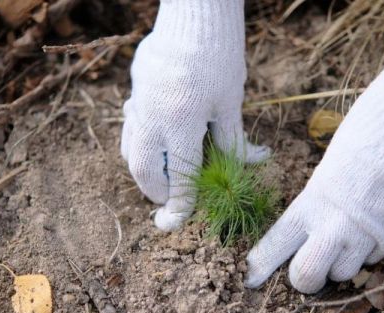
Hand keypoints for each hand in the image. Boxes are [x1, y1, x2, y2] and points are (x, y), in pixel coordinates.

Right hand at [121, 0, 269, 230]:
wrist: (195, 13)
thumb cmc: (220, 56)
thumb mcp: (230, 102)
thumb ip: (234, 139)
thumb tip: (253, 163)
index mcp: (180, 122)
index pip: (178, 177)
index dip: (180, 204)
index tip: (177, 221)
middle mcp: (152, 117)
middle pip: (142, 170)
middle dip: (156, 191)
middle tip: (173, 196)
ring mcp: (138, 102)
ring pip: (130, 150)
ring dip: (147, 169)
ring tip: (168, 171)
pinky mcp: (134, 89)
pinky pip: (130, 126)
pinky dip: (142, 142)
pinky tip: (160, 138)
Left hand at [245, 55, 383, 293]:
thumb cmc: (364, 141)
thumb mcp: (328, 174)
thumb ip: (319, 208)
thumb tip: (316, 235)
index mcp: (310, 204)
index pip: (277, 244)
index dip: (262, 265)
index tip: (251, 278)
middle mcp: (334, 227)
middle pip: (307, 277)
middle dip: (308, 280)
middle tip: (314, 269)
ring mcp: (366, 237)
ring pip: (347, 272)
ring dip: (348, 258)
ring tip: (357, 226)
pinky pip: (382, 253)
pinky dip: (382, 240)